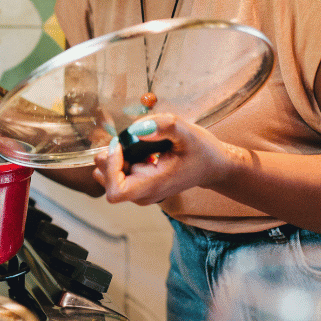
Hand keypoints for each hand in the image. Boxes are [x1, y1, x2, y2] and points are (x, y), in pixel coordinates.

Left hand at [92, 114, 237, 205]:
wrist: (213, 166)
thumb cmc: (202, 151)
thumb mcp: (187, 132)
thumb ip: (163, 126)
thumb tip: (136, 128)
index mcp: (154, 186)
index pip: (116, 191)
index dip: (111, 167)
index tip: (121, 145)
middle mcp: (144, 194)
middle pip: (107, 183)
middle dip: (109, 159)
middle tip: (123, 139)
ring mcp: (140, 192)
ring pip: (107, 178)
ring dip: (111, 158)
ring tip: (128, 143)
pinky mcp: (138, 184)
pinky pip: (115, 174)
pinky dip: (117, 159)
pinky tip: (132, 148)